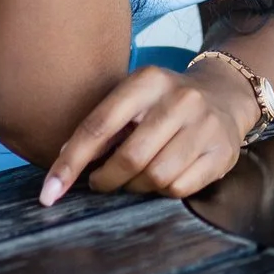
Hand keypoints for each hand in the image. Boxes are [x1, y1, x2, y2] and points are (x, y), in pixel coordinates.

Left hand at [38, 63, 256, 204]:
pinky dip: (162, 192)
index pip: (99, 125)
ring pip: (156, 177)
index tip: (49, 193)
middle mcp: (180, 99)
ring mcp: (205, 126)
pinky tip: (162, 178)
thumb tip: (63, 158)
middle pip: (130, 157)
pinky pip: (179, 188)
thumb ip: (102, 125)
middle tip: (100, 182)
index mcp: (148, 80)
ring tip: (134, 178)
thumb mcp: (134, 99)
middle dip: (106, 179)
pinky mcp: (222, 152)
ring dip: (135, 187)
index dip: (70, 162)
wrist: (224, 96)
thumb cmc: (164, 104)